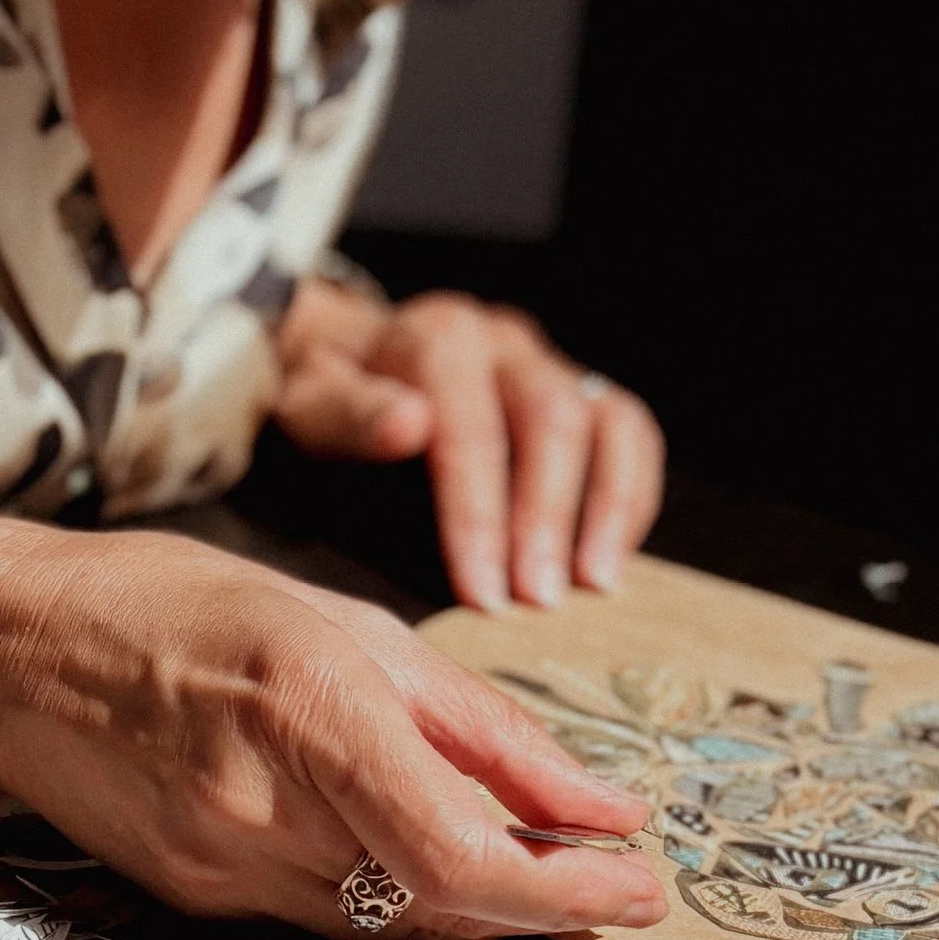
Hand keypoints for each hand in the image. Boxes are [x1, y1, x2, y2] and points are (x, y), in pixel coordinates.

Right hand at [0, 526, 663, 939]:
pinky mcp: (199, 899)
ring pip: (394, 924)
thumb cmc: (174, 604)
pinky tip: (416, 852)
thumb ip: (482, 724)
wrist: (4, 654)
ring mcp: (224, 868)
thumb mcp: (350, 623)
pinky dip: (396, 895)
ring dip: (478, 904)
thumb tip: (599, 804)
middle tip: (606, 869)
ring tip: (527, 858)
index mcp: (310, 711)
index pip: (462, 855)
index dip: (569, 890)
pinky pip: (331, 919)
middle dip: (543, 899)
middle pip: (444, 903)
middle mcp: (264, 808)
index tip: (643, 885)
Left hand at [272, 283, 663, 611]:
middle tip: (538, 600)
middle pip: (552, 420)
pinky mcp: (580, 389)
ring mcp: (548, 363)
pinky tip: (608, 561)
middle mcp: (503, 343)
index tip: (482, 594)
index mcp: (438, 338)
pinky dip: (628, 497)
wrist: (349, 354)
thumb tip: (411, 422)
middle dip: (547, 519)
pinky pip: (629, 434)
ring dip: (607, 508)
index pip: (470, 428)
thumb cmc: (327, 397)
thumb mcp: (310, 402)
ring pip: (607, 422)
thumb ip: (350, 413)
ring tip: (594, 586)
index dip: (479, 515)